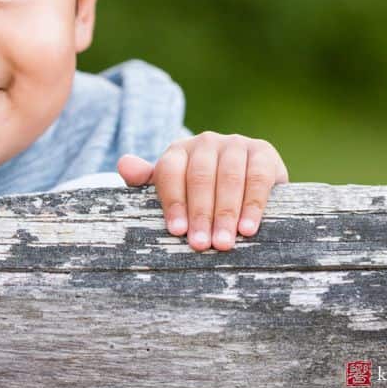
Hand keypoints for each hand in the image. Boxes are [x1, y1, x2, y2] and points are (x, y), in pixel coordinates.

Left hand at [117, 132, 288, 251]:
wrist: (244, 180)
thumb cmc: (198, 192)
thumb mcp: (171, 187)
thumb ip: (146, 180)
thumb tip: (124, 164)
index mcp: (178, 150)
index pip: (171, 172)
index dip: (173, 202)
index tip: (177, 231)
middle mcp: (206, 142)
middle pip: (199, 177)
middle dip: (200, 214)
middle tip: (201, 245)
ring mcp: (236, 143)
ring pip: (229, 177)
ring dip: (226, 213)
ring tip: (224, 242)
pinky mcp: (262, 151)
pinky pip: (257, 177)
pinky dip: (253, 204)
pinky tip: (247, 228)